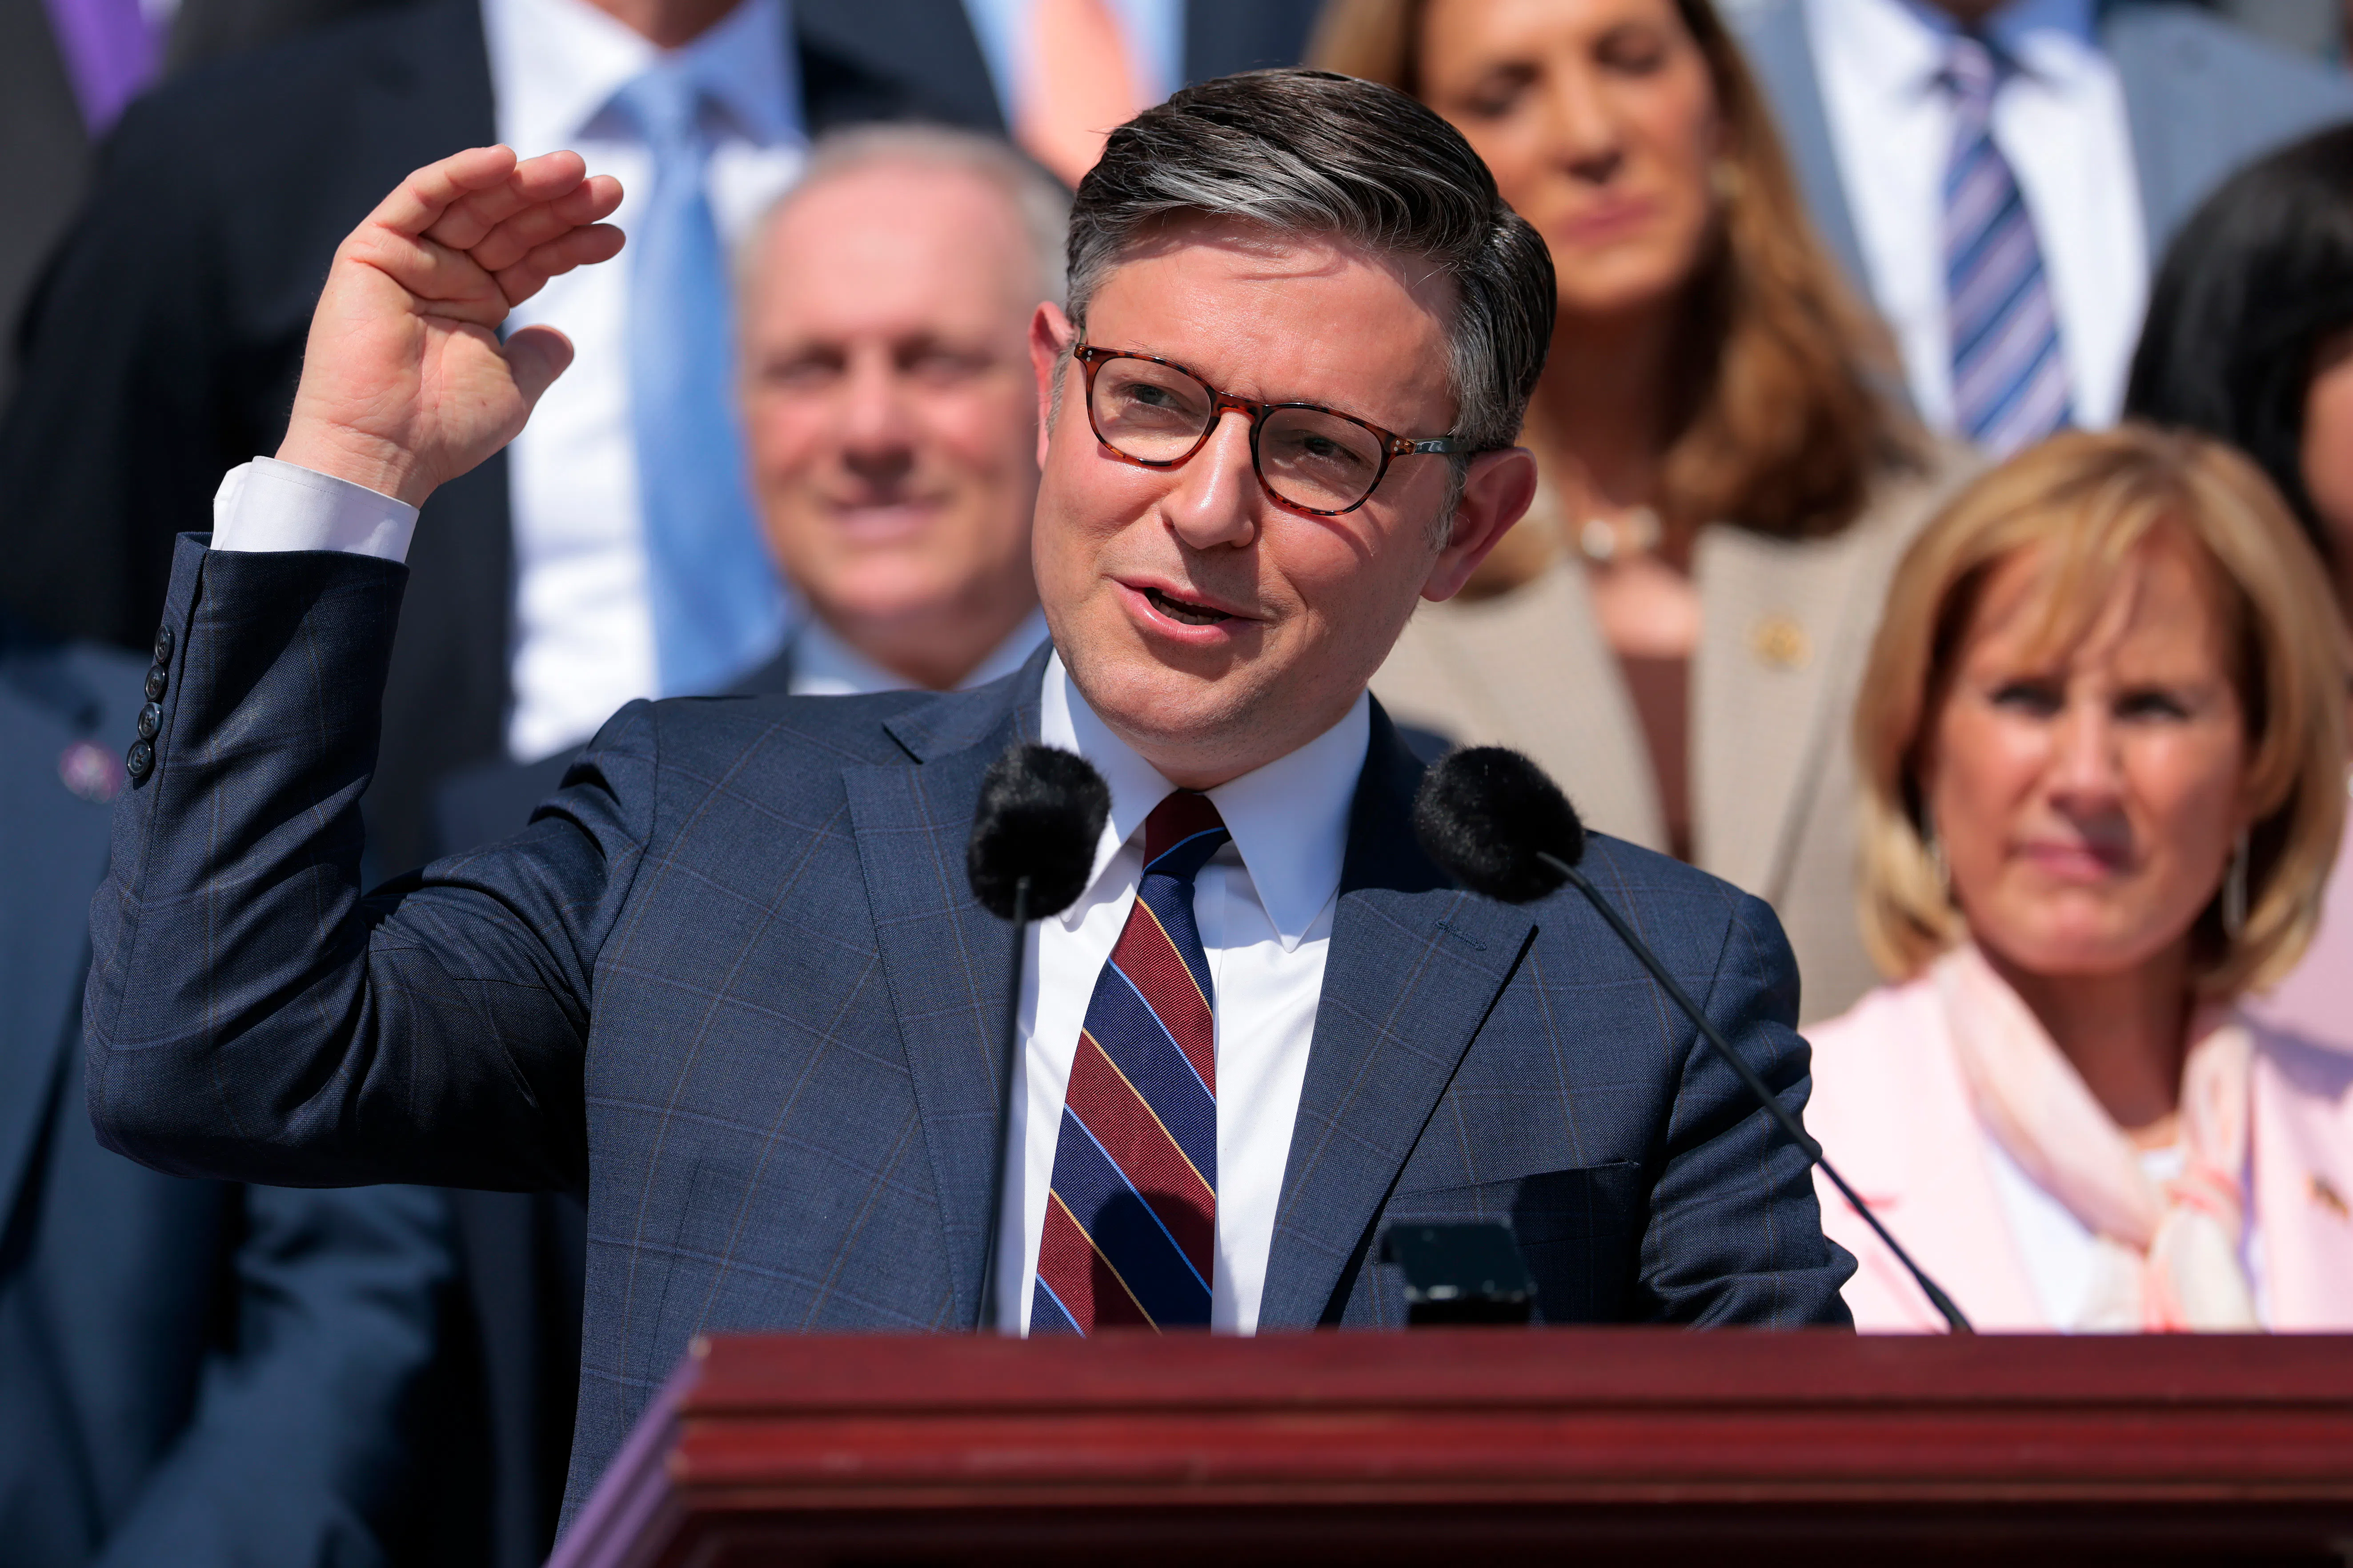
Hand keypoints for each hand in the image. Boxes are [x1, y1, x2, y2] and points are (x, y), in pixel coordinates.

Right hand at [276, 146, 624, 507]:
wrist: (384, 452)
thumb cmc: (444, 430)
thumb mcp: (512, 387)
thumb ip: (538, 356)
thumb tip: (563, 335)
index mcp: (477, 303)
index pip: (532, 258)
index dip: (573, 243)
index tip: (616, 233)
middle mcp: (445, 274)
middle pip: (509, 224)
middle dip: (558, 203)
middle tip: (609, 188)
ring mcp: (409, 258)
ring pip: (473, 204)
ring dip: (521, 182)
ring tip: (574, 169)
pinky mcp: (372, 249)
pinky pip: (419, 199)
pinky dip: (458, 175)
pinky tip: (503, 162)